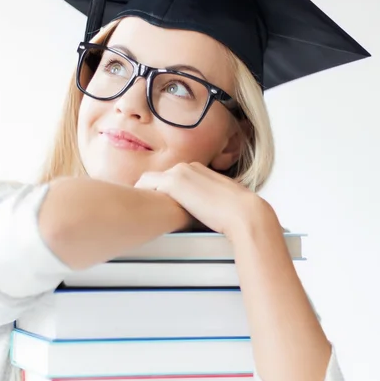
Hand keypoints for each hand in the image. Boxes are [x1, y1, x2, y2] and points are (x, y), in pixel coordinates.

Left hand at [135, 162, 273, 241]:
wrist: (244, 213)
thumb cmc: (236, 212)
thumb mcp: (219, 200)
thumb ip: (205, 200)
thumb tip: (202, 213)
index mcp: (197, 169)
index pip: (170, 177)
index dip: (160, 192)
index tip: (153, 205)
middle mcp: (186, 166)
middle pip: (156, 178)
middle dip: (148, 193)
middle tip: (139, 209)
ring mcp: (179, 172)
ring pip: (147, 181)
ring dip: (141, 194)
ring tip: (135, 210)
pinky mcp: (173, 183)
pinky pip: (145, 185)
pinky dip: (139, 195)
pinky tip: (137, 208)